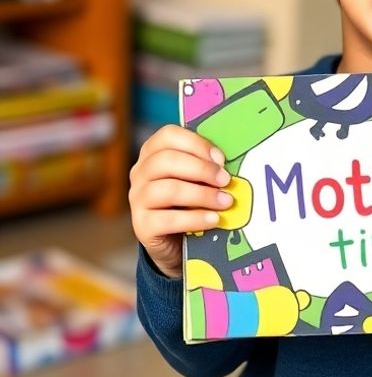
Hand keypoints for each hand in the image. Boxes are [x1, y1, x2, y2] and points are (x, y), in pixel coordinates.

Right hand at [129, 125, 234, 278]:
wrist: (177, 241)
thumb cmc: (192, 201)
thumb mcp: (199, 179)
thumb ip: (207, 166)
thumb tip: (227, 164)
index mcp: (154, 153)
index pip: (168, 135)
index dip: (197, 144)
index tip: (221, 159)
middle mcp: (141, 173)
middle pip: (165, 161)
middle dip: (202, 169)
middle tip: (226, 180)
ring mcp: (138, 199)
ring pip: (167, 190)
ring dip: (202, 195)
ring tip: (225, 202)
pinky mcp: (141, 226)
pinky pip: (167, 220)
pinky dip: (195, 219)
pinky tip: (213, 219)